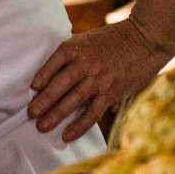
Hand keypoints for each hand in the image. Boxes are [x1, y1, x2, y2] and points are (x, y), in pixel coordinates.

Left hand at [27, 18, 171, 142]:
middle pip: (59, 85)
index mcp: (75, 47)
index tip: (32, 88)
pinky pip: (91, 113)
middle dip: (42, 101)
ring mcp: (98, 79)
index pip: (53, 63)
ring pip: (72, 100)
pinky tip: (66, 134)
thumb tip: (51, 73)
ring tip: (42, 126)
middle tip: (30, 114)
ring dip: (55, 115)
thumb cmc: (113, 39)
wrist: (144, 39)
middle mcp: (85, 63)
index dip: (41, 76)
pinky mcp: (111, 93)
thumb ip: (71, 54)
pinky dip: (78, 125)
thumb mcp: (87, 39)